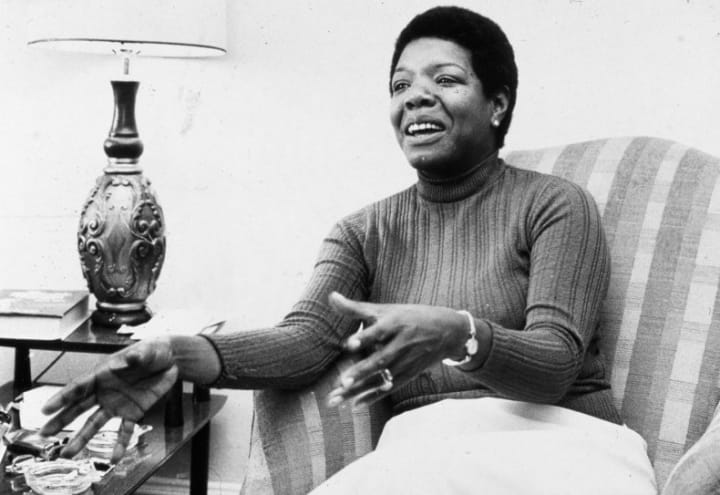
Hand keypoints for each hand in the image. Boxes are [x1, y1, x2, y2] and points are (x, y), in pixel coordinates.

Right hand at [40, 337, 178, 461]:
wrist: (170, 360)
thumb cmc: (153, 351)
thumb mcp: (146, 351)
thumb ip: (135, 357)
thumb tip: (122, 362)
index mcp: (103, 373)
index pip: (79, 387)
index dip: (62, 397)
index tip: (46, 408)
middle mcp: (105, 391)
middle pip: (79, 407)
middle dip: (61, 420)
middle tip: (44, 433)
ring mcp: (117, 403)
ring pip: (96, 423)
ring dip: (82, 438)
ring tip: (68, 453)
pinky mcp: (133, 412)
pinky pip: (125, 430)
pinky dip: (120, 444)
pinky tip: (114, 458)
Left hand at [326, 292, 467, 407]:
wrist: (448, 330)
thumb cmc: (410, 316)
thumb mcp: (385, 309)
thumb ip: (356, 308)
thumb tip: (331, 296)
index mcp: (395, 323)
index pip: (378, 331)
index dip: (365, 337)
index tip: (349, 344)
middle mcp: (401, 343)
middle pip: (380, 360)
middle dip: (361, 371)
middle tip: (342, 381)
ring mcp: (406, 361)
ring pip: (382, 377)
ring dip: (360, 389)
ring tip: (338, 397)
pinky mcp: (409, 374)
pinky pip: (390, 386)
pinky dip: (374, 396)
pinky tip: (356, 404)